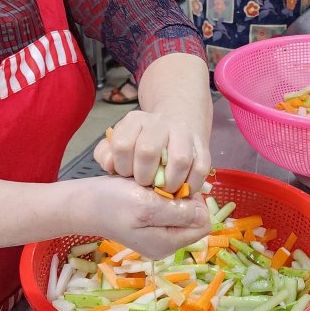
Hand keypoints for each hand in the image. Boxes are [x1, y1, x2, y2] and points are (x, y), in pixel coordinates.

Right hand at [77, 175, 210, 258]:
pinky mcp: (150, 225)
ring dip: (173, 196)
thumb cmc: (112, 203)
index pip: (203, 224)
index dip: (194, 203)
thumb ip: (177, 213)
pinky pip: (169, 210)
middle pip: (194, 218)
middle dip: (184, 199)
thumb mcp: (146, 206)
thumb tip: (203, 215)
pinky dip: (163, 197)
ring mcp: (158, 235)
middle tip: (161, 187)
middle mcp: (166, 243)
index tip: (174, 189)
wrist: (83, 203)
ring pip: (182, 211)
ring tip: (152, 188)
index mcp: (168, 243)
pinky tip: (148, 191)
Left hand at [94, 108, 211, 191]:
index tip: (127, 174)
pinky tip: (183, 188)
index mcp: (135, 121)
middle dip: (144, 176)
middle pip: (148, 151)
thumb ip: (106, 154)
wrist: (176, 121)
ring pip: (179, 159)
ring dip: (170, 182)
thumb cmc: (142, 141)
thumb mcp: (119, 142)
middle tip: (145, 184)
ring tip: (165, 189)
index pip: (122, 145)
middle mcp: (159, 123)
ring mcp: (183, 133)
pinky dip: (192, 184)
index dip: (122, 166)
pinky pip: (201, 168)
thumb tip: (111, 165)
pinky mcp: (202, 146)